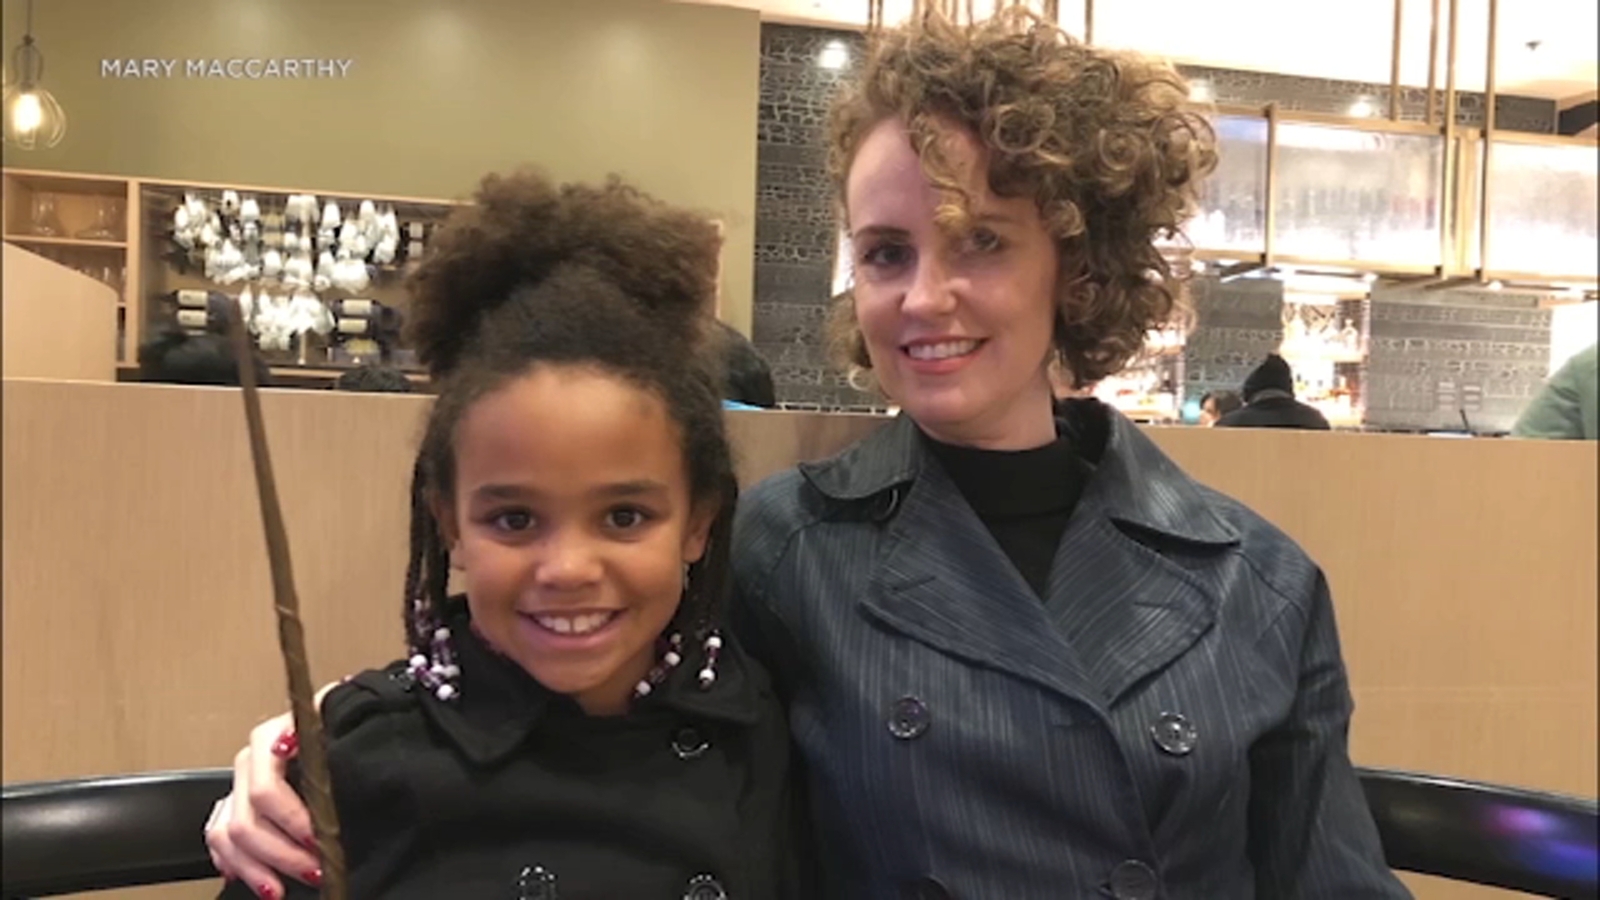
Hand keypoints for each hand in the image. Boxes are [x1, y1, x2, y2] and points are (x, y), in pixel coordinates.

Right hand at [205, 682, 341, 896]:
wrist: (337, 727)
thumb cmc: (342, 726)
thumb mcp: (344, 721)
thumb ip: (341, 729)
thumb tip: (345, 728)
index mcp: (273, 737)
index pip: (266, 790)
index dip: (292, 821)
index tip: (317, 841)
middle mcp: (251, 761)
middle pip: (246, 821)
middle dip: (281, 854)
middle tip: (313, 870)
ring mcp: (238, 785)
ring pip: (228, 837)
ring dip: (258, 869)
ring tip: (284, 887)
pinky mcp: (233, 806)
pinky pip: (218, 842)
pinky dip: (238, 866)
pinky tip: (256, 879)